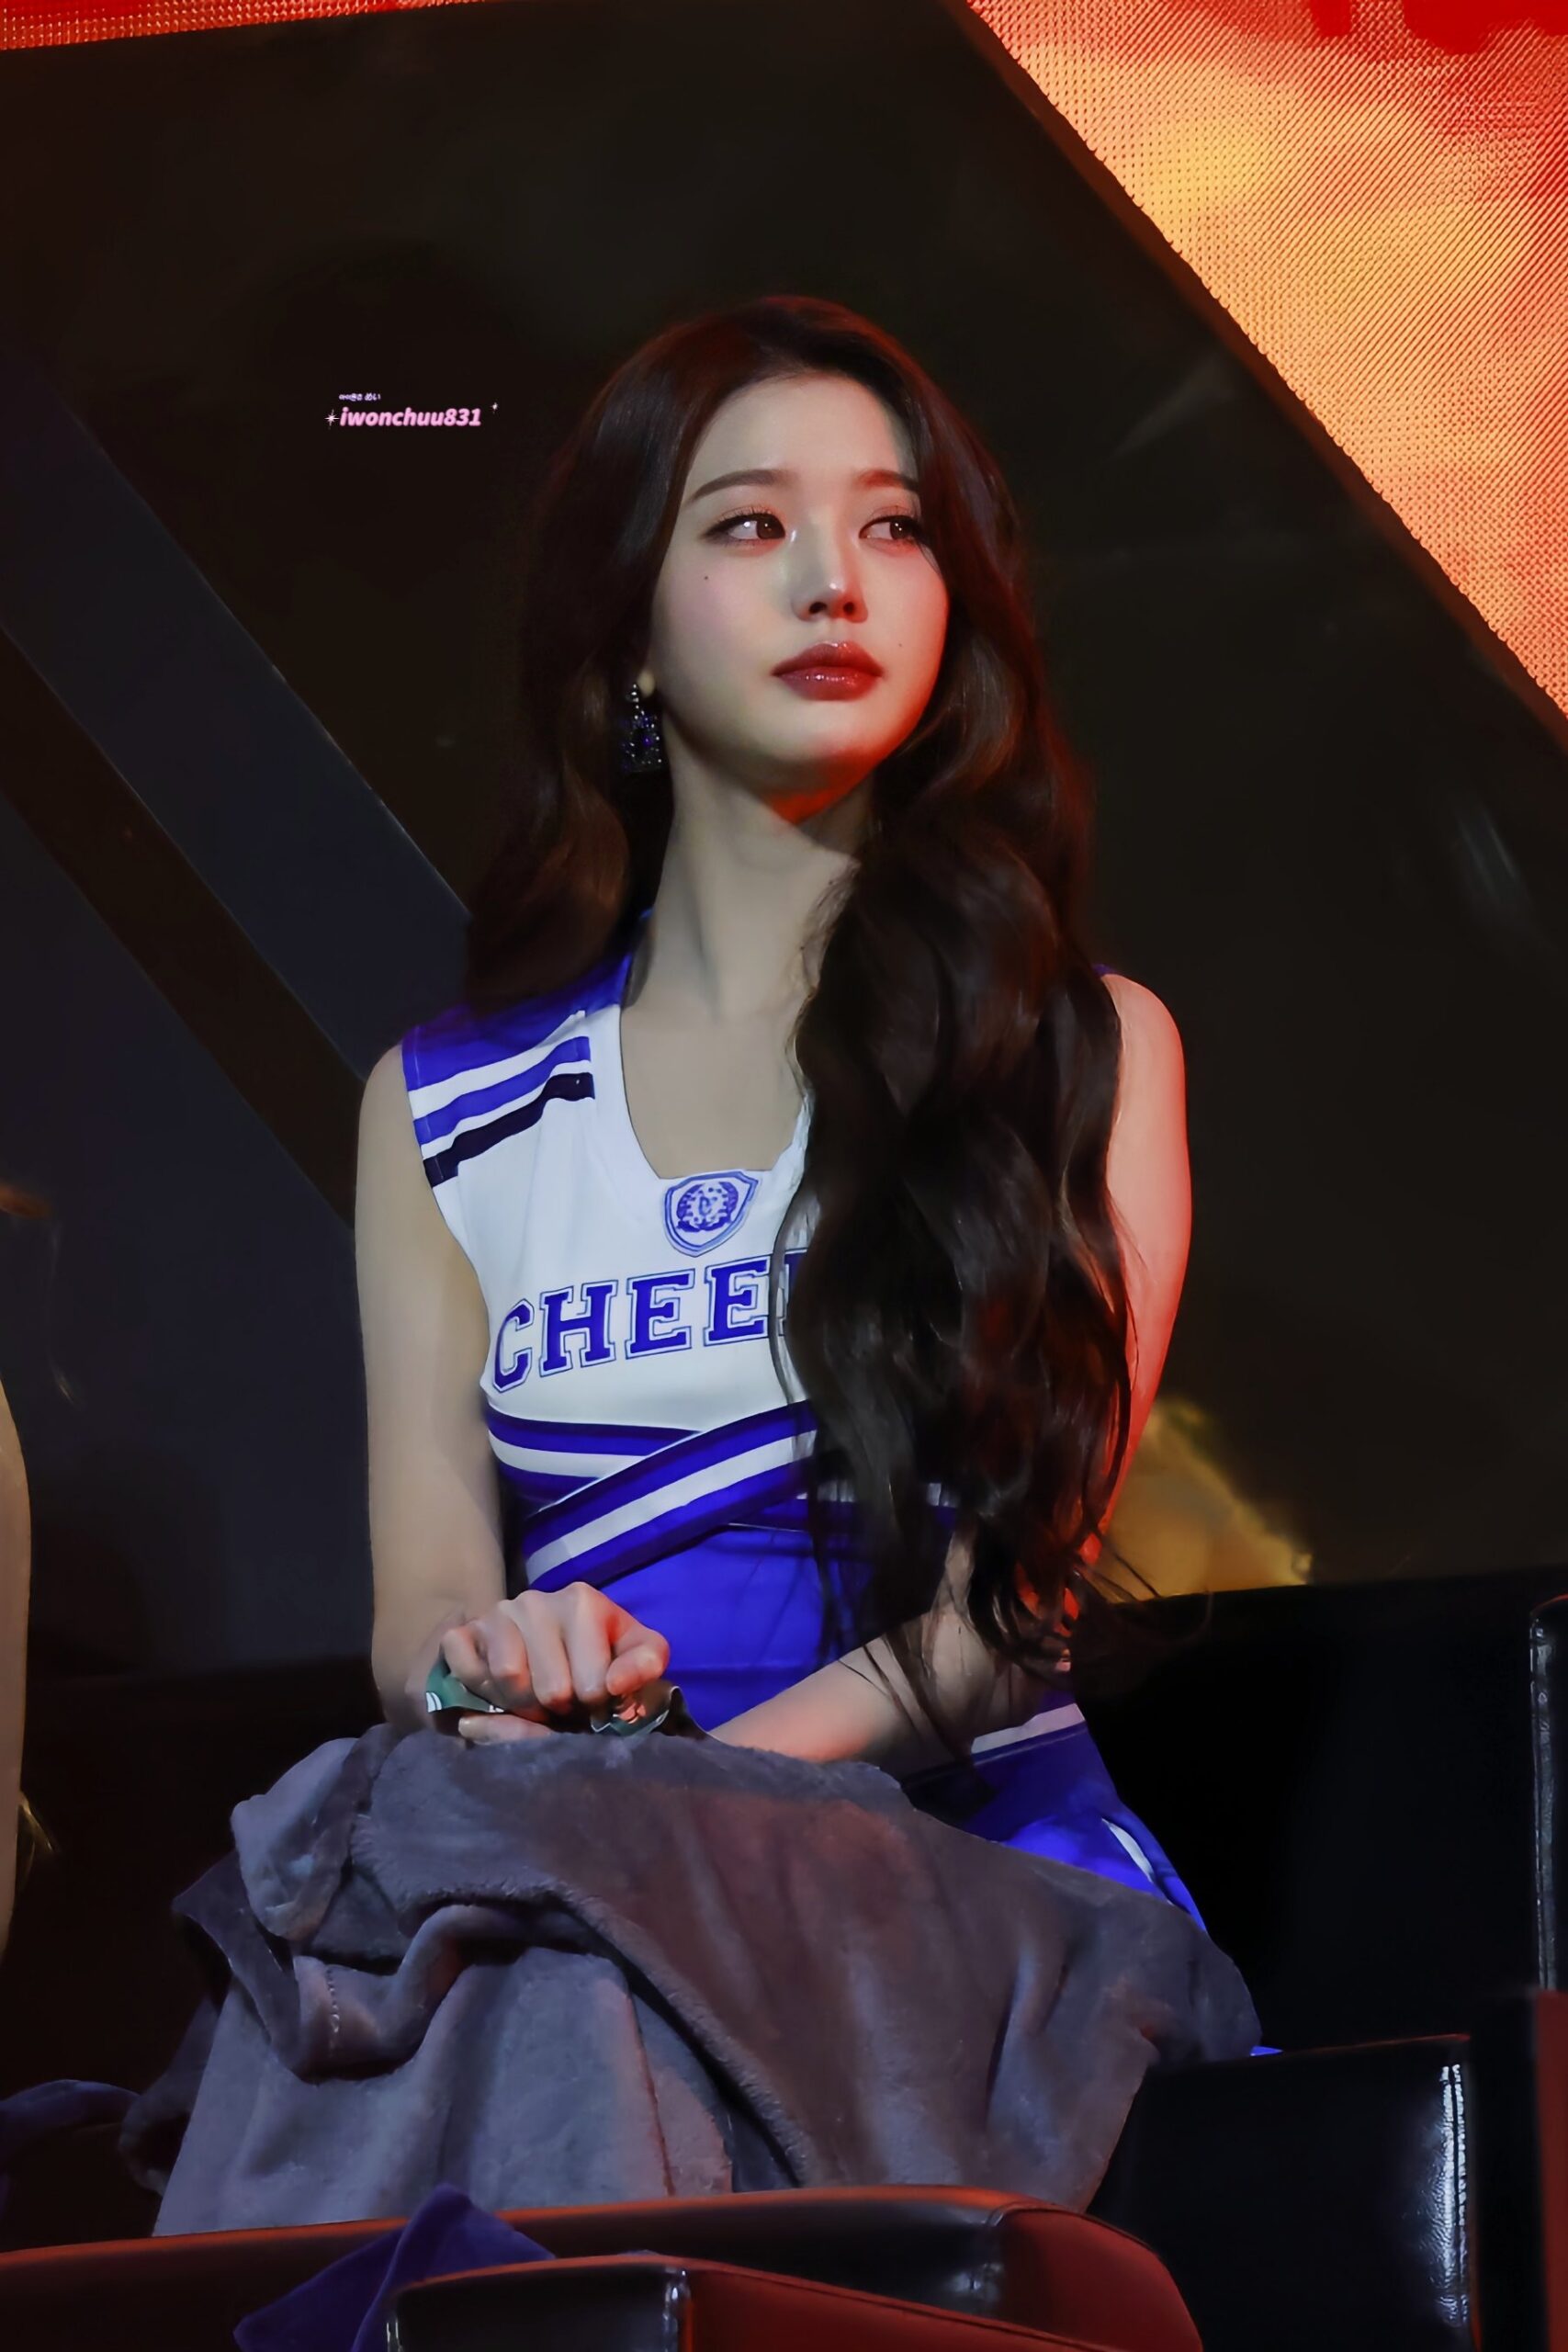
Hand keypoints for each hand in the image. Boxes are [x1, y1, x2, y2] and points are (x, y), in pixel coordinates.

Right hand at [441, 1584, 669, 1745]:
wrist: (545, 1635)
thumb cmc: (596, 1649)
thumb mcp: (634, 1650)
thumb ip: (645, 1662)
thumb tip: (615, 1684)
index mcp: (582, 1601)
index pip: (593, 1684)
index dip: (595, 1706)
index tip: (595, 1701)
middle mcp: (535, 1600)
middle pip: (549, 1689)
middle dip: (559, 1711)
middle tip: (562, 1706)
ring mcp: (496, 1614)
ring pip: (508, 1680)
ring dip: (523, 1707)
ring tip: (535, 1701)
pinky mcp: (463, 1631)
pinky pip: (467, 1671)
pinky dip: (482, 1693)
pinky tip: (500, 1692)